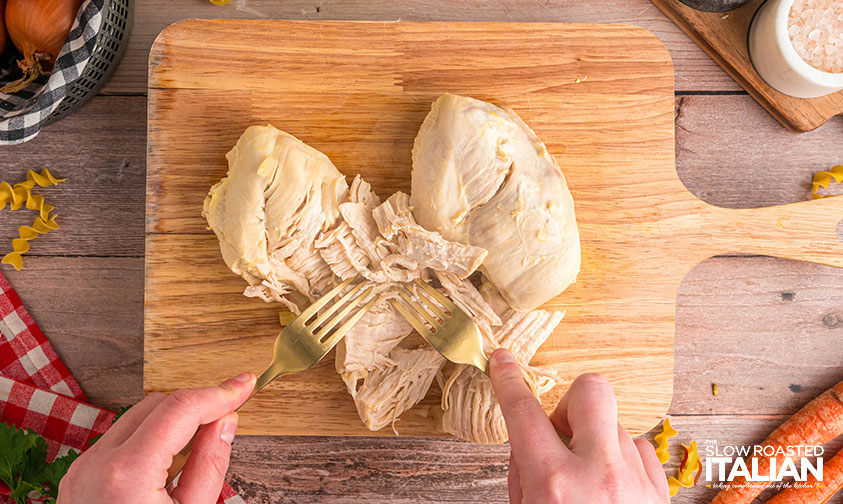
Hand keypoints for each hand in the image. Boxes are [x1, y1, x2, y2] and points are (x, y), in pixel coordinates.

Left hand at [58, 372, 255, 503]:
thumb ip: (210, 464)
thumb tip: (225, 422)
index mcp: (128, 472)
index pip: (181, 408)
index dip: (220, 392)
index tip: (244, 384)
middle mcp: (97, 463)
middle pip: (157, 404)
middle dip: (197, 402)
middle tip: (233, 406)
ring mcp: (82, 469)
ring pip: (136, 417)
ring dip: (173, 417)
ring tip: (206, 433)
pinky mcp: (78, 478)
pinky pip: (120, 439)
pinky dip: (151, 435)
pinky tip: (174, 452)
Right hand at [489, 349, 668, 503]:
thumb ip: (524, 473)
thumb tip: (529, 440)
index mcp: (555, 482)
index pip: (524, 412)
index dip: (508, 380)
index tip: (503, 361)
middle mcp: (599, 474)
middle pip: (590, 390)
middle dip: (571, 402)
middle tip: (562, 433)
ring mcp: (635, 482)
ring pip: (615, 427)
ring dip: (595, 443)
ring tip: (586, 481)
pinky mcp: (658, 493)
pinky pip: (639, 450)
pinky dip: (621, 462)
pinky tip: (609, 488)